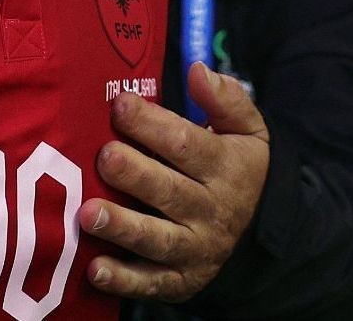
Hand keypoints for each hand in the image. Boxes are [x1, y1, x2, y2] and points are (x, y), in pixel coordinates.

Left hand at [80, 63, 270, 301]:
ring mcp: (195, 248)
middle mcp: (209, 210)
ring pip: (158, 239)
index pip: (186, 144)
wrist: (263, 232)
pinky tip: (94, 270)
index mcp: (223, 168)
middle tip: (105, 157)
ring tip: (88, 214)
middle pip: (170, 192)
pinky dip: (124, 279)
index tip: (120, 105)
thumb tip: (198, 70)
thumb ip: (227, 100)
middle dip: (136, 174)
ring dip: (123, 227)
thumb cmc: (236, 167)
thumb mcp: (247, 131)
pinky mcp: (179, 279)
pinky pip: (151, 282)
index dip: (151, 124)